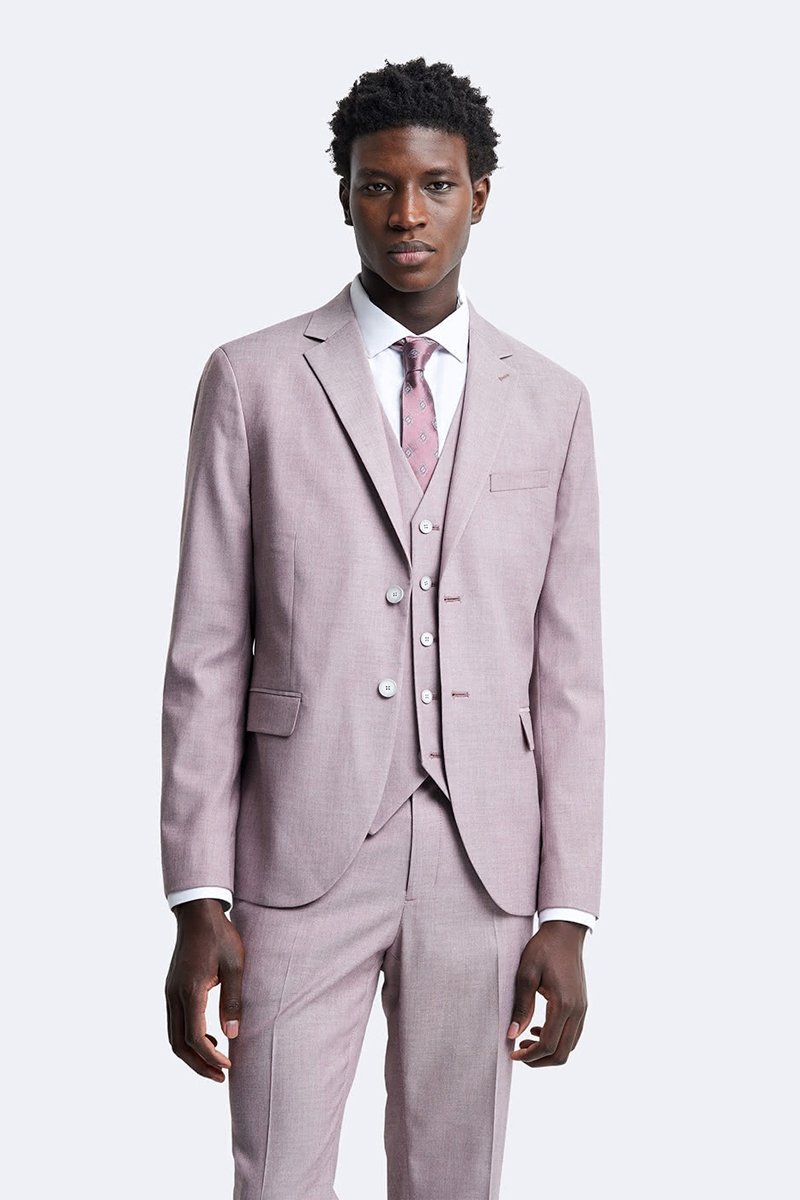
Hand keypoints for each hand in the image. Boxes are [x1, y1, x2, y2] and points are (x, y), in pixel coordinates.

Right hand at [165, 898, 243, 1081]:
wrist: (198, 913)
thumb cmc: (220, 936)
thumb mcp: (235, 966)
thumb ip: (233, 1000)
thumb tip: (232, 1035)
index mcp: (190, 991)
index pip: (195, 1037)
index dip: (210, 1056)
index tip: (228, 1065)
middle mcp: (174, 995)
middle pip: (178, 1044)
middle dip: (198, 1065)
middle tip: (220, 1077)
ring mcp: (169, 993)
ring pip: (173, 1036)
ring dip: (192, 1054)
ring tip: (215, 1063)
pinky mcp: (171, 990)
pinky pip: (175, 1023)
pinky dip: (188, 1038)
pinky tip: (209, 1037)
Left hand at [507, 920, 587, 1066]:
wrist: (565, 933)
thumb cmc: (543, 949)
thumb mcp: (525, 974)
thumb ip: (521, 1006)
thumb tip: (512, 1035)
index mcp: (563, 1004)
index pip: (548, 1045)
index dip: (529, 1055)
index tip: (512, 1054)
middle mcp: (577, 1011)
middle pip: (562, 1054)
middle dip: (539, 1060)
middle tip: (519, 1053)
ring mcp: (583, 1009)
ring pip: (570, 1047)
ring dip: (549, 1052)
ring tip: (527, 1041)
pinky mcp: (582, 1005)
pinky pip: (573, 1034)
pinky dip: (558, 1040)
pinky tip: (540, 1029)